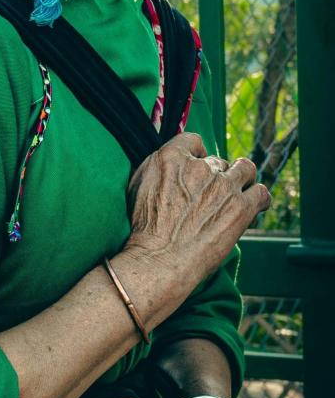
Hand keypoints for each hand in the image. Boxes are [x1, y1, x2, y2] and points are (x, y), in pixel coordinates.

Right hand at [126, 132, 269, 289]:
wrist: (161, 256)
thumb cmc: (145, 227)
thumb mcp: (138, 184)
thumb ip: (157, 166)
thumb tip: (168, 162)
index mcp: (172, 157)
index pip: (193, 140)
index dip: (197, 153)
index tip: (197, 164)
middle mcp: (201, 167)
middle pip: (217, 161)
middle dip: (215, 176)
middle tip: (210, 195)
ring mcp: (224, 185)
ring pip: (245, 168)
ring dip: (242, 178)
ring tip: (238, 192)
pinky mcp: (242, 207)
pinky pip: (261, 193)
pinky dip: (259, 197)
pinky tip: (254, 205)